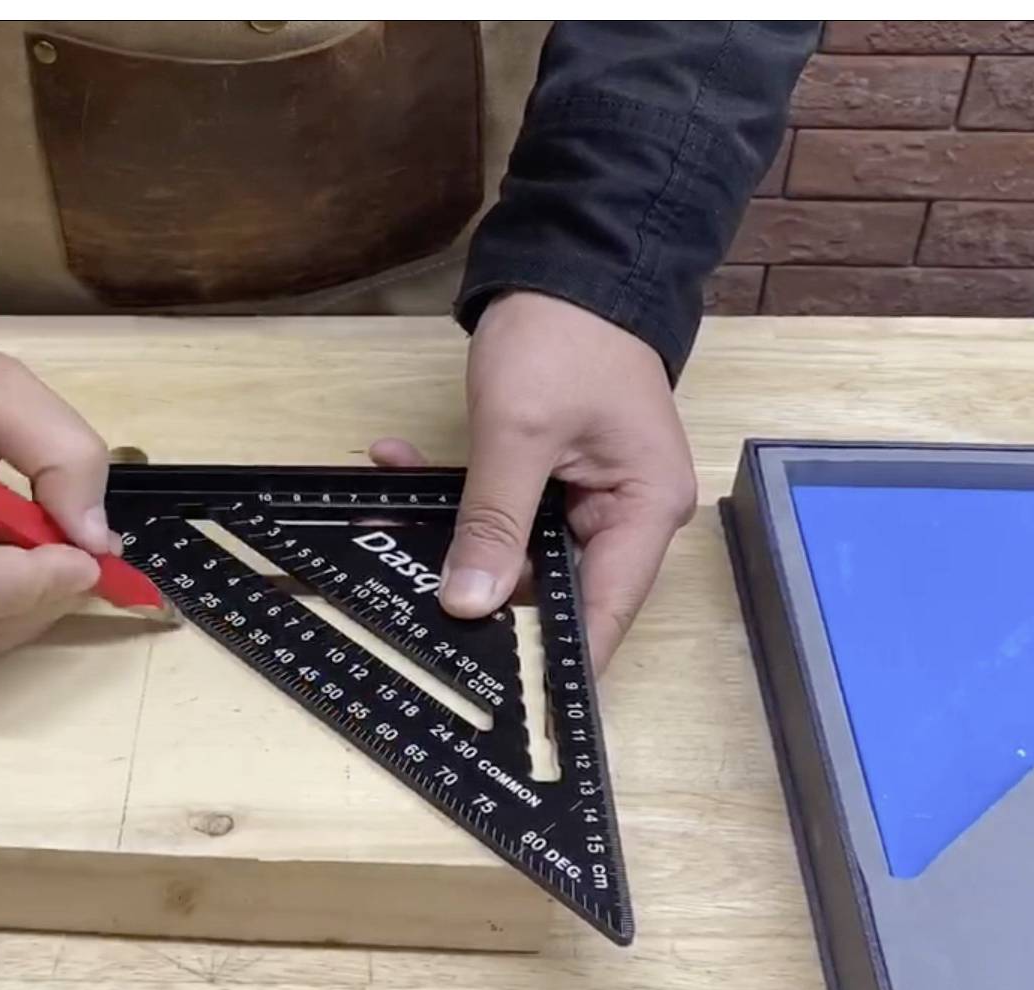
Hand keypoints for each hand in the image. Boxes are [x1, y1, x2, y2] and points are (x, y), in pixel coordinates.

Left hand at [371, 291, 696, 671]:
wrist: (567, 257)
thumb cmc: (564, 336)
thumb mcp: (519, 434)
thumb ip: (493, 524)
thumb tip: (467, 604)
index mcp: (644, 512)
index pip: (602, 615)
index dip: (550, 659)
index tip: (493, 688)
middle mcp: (625, 514)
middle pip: (551, 587)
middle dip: (473, 581)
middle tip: (406, 580)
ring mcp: (588, 495)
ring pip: (513, 546)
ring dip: (451, 527)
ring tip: (389, 507)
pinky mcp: (553, 473)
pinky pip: (502, 505)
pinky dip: (454, 491)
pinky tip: (399, 464)